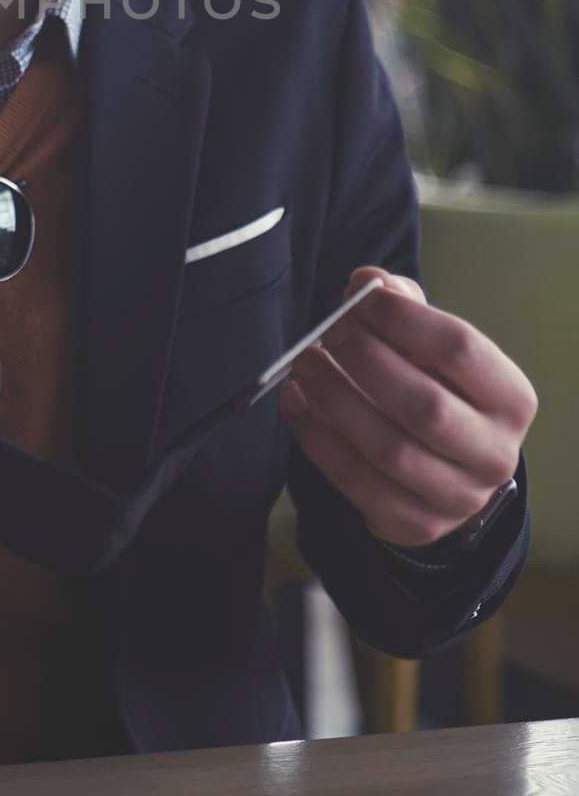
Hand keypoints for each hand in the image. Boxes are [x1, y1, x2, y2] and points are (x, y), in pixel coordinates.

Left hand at [278, 266, 537, 546]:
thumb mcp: (429, 342)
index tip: (358, 299)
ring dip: (334, 398)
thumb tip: (365, 282)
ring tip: (303, 363)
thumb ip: (401, 304)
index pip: (460, 349)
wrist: (442, 467)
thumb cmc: (433, 385)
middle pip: (423, 404)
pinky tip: (296, 401)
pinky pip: (355, 481)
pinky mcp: (414, 524)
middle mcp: (495, 454)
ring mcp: (457, 498)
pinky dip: (316, 437)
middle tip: (325, 332)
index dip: (402, 319)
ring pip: (387, 448)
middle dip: (364, 360)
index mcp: (511, 398)